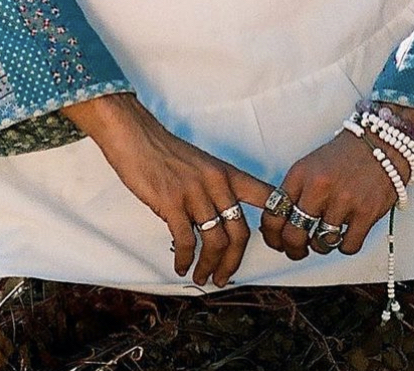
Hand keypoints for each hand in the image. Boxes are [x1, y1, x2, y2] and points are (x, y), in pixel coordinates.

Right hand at [64, 93, 271, 286]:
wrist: (136, 137)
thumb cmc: (165, 152)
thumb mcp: (201, 165)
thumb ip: (215, 190)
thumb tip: (221, 222)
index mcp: (227, 173)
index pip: (265, 196)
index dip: (278, 220)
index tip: (277, 240)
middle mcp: (216, 182)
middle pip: (240, 231)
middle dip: (234, 261)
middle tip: (224, 276)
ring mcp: (195, 192)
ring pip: (216, 240)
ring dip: (210, 266)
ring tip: (202, 276)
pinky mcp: (172, 202)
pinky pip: (187, 240)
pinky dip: (185, 259)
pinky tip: (181, 265)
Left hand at [260, 130, 405, 260]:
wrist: (381, 143)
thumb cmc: (345, 155)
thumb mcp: (310, 165)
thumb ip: (295, 192)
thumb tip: (279, 224)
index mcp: (300, 174)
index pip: (273, 213)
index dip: (271, 235)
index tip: (276, 241)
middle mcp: (319, 187)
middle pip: (294, 234)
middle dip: (293, 249)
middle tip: (296, 250)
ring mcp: (343, 200)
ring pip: (321, 243)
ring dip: (321, 246)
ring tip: (324, 237)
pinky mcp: (366, 212)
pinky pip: (347, 246)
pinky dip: (344, 246)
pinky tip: (344, 236)